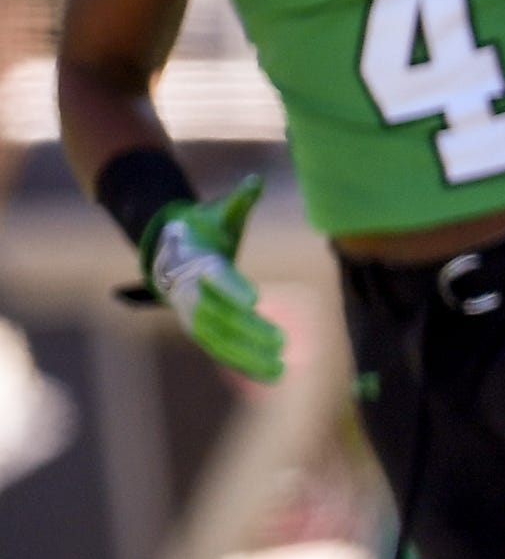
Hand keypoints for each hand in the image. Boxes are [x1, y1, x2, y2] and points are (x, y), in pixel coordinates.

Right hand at [143, 174, 286, 382]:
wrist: (167, 249)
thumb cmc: (201, 228)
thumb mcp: (218, 212)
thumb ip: (238, 201)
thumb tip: (254, 182)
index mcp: (196, 260)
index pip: (215, 275)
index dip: (233, 287)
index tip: (255, 299)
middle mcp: (190, 291)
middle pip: (221, 314)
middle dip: (251, 331)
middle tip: (283, 342)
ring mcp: (190, 313)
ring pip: (219, 339)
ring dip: (249, 356)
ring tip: (282, 369)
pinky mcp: (197, 328)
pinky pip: (220, 349)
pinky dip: (243, 364)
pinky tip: (272, 376)